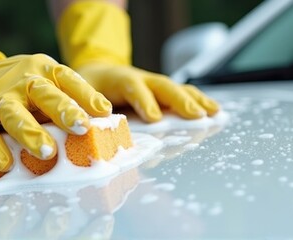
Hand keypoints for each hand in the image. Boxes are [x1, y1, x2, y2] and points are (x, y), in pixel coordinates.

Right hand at [0, 54, 111, 170]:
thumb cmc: (18, 89)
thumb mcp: (43, 86)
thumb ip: (67, 100)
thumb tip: (101, 123)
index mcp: (43, 71)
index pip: (67, 78)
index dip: (86, 94)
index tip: (102, 112)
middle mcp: (21, 81)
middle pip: (43, 93)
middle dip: (63, 110)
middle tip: (81, 127)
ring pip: (14, 113)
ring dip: (31, 133)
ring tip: (47, 152)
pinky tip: (5, 163)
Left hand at [78, 63, 217, 121]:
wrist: (97, 73)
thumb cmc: (86, 87)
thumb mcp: (77, 95)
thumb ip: (83, 108)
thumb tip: (87, 123)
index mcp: (118, 79)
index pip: (133, 86)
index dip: (144, 101)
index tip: (154, 118)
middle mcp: (140, 79)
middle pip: (162, 86)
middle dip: (178, 100)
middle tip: (194, 116)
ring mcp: (154, 85)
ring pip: (177, 89)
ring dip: (195, 100)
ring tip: (213, 113)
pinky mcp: (161, 93)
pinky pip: (182, 94)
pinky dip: (199, 101)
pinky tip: (215, 112)